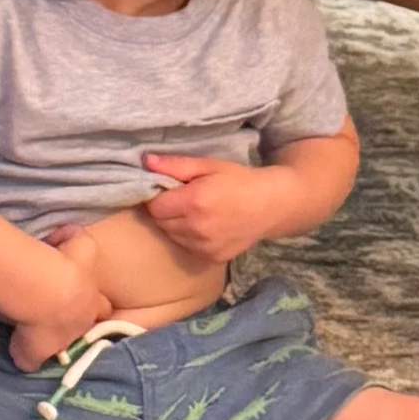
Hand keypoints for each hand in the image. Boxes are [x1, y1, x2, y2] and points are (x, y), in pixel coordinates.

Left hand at [8, 240, 111, 372]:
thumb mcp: (31, 352)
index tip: (65, 327)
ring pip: (91, 271)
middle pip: (101, 304)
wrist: (46, 292)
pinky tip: (54, 238)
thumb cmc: (42, 325)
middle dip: (87, 303)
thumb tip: (26, 362)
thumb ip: (30, 358)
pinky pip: (77, 238)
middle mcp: (92, 299)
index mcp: (83, 325)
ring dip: (75, 272)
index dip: (80, 328)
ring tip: (55, 269)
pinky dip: (67, 237)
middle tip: (65, 301)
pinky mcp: (80, 246)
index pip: (90, 329)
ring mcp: (87, 272)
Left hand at [142, 154, 289, 263]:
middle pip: (161, 223)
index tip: (167, 191)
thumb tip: (146, 161)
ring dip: (175, 225)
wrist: (272, 205)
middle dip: (165, 211)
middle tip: (180, 200)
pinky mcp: (213, 257)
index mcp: (194, 201)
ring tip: (193, 213)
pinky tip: (203, 226)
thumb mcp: (208, 165)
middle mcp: (197, 227)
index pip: (154, 206)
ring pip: (172, 236)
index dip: (157, 197)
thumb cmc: (239, 180)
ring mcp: (205, 246)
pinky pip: (187, 247)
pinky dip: (189, 238)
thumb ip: (175, 165)